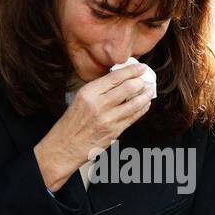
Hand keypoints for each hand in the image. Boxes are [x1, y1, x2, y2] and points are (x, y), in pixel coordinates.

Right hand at [33, 63, 152, 190]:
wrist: (64, 146)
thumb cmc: (72, 122)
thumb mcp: (80, 98)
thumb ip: (99, 88)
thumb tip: (121, 78)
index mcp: (88, 93)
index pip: (115, 77)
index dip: (132, 70)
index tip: (141, 67)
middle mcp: (98, 105)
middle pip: (128, 88)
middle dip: (141, 82)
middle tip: (146, 79)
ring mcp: (108, 119)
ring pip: (135, 103)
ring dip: (146, 95)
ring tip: (149, 90)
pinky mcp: (115, 132)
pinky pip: (134, 117)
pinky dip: (142, 108)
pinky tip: (145, 104)